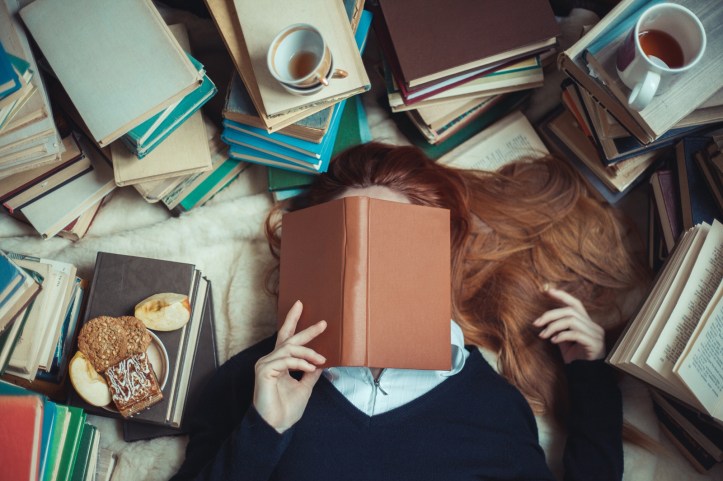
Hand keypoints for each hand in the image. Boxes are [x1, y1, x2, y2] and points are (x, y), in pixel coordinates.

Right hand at [253, 300, 326, 432]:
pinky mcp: (264, 371)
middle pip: (289, 338)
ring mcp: (265, 364)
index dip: (293, 321)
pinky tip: (310, 368)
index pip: (286, 338)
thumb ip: (310, 373)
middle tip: (323, 323)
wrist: (276, 426)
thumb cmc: (286, 409)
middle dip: (307, 330)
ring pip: (290, 349)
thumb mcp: (305, 387)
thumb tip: (321, 362)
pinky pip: (285, 360)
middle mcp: (271, 360)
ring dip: (309, 353)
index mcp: (279, 363)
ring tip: (321, 359)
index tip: (301, 306)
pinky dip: (300, 362)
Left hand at [533, 288, 604, 363]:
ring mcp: (596, 334)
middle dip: (550, 315)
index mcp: (586, 322)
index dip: (562, 296)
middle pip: (570, 311)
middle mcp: (593, 325)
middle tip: (536, 323)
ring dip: (553, 326)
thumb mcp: (563, 339)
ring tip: (543, 335)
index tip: (547, 291)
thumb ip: (558, 328)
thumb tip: (542, 319)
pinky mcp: (595, 343)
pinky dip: (562, 336)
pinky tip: (553, 341)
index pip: (575, 303)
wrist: (587, 374)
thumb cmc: (575, 356)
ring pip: (571, 321)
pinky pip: (576, 334)